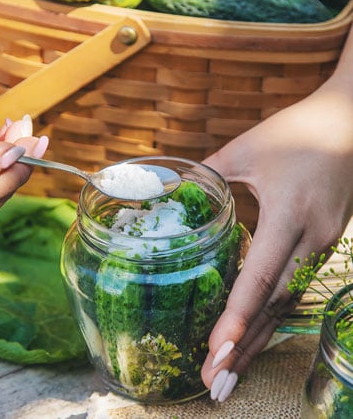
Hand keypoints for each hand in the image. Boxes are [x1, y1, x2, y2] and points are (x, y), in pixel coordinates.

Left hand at [200, 72, 352, 400]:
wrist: (348, 121)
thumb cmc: (296, 131)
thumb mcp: (246, 148)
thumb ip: (207, 174)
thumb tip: (172, 193)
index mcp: (290, 213)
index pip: (261, 276)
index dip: (238, 316)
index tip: (217, 351)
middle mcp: (311, 238)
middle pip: (276, 303)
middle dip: (246, 347)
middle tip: (215, 384)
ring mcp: (324, 244)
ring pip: (288, 302)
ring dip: (260, 339)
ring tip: (230, 373)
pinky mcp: (325, 243)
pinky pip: (296, 287)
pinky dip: (272, 315)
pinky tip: (254, 334)